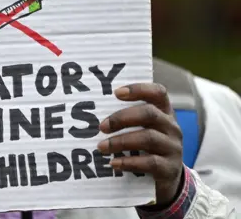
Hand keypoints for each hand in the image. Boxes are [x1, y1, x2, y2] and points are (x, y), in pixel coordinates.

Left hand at [97, 83, 183, 205]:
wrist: (168, 177)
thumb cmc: (147, 147)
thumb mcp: (143, 129)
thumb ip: (127, 120)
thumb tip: (93, 115)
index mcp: (164, 112)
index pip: (157, 92)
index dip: (138, 89)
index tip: (116, 93)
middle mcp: (172, 127)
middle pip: (149, 114)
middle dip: (121, 118)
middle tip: (101, 127)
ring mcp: (173, 147)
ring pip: (148, 138)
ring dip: (120, 141)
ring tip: (101, 147)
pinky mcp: (170, 168)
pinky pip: (150, 162)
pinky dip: (129, 162)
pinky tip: (114, 163)